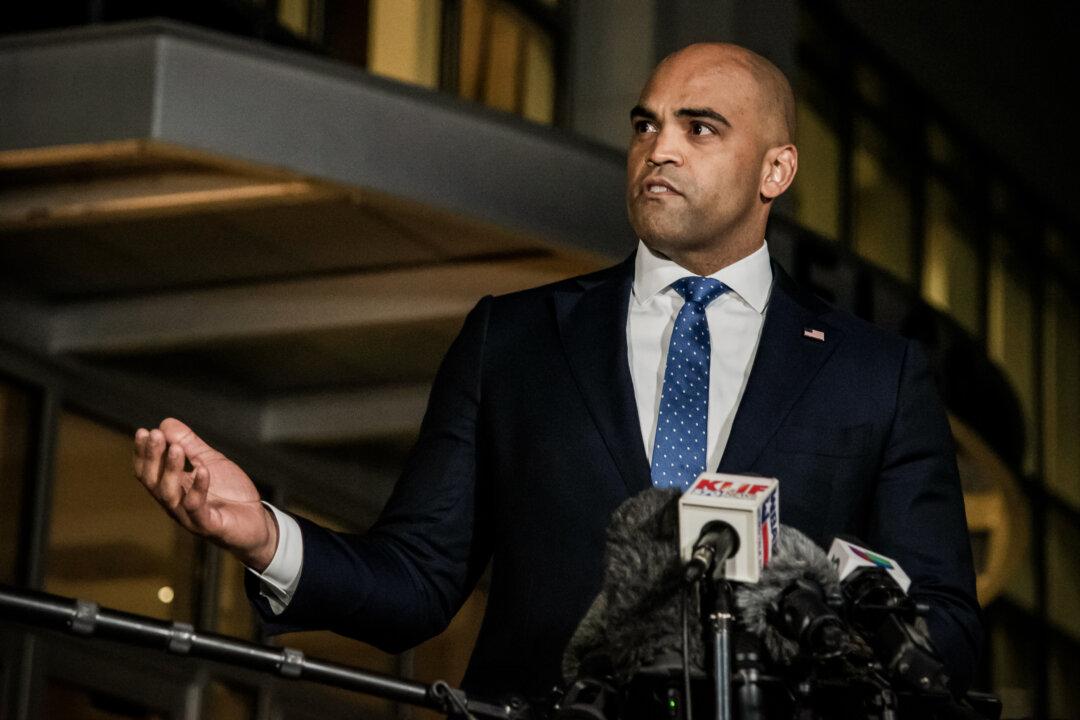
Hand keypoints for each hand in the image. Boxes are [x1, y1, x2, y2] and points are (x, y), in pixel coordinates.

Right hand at [133, 418, 278, 570]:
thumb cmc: (230, 493)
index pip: (150, 471)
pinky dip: (198, 487)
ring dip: (171, 470)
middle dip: (152, 457)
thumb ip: (190, 445)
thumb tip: (165, 423)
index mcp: (173, 488)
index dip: (144, 453)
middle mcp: (176, 504)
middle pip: (153, 482)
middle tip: (154, 434)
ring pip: (170, 495)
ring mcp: (190, 517)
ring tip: (176, 448)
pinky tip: (202, 469)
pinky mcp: (208, 525)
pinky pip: (197, 507)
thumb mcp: (211, 462)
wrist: (256, 521)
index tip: (144, 431)